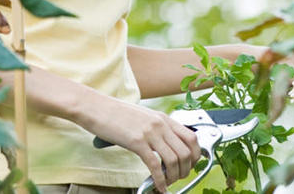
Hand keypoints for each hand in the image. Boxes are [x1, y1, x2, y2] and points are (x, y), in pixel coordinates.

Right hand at [78, 94, 199, 192]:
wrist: (97, 107)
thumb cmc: (117, 114)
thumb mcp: (144, 117)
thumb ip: (157, 129)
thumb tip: (167, 147)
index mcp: (164, 118)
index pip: (192, 138)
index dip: (196, 156)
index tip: (191, 165)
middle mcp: (161, 124)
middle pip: (186, 152)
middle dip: (186, 170)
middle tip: (179, 178)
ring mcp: (150, 132)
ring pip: (174, 160)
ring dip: (174, 177)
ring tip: (168, 183)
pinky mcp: (137, 142)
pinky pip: (155, 165)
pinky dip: (160, 180)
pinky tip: (158, 186)